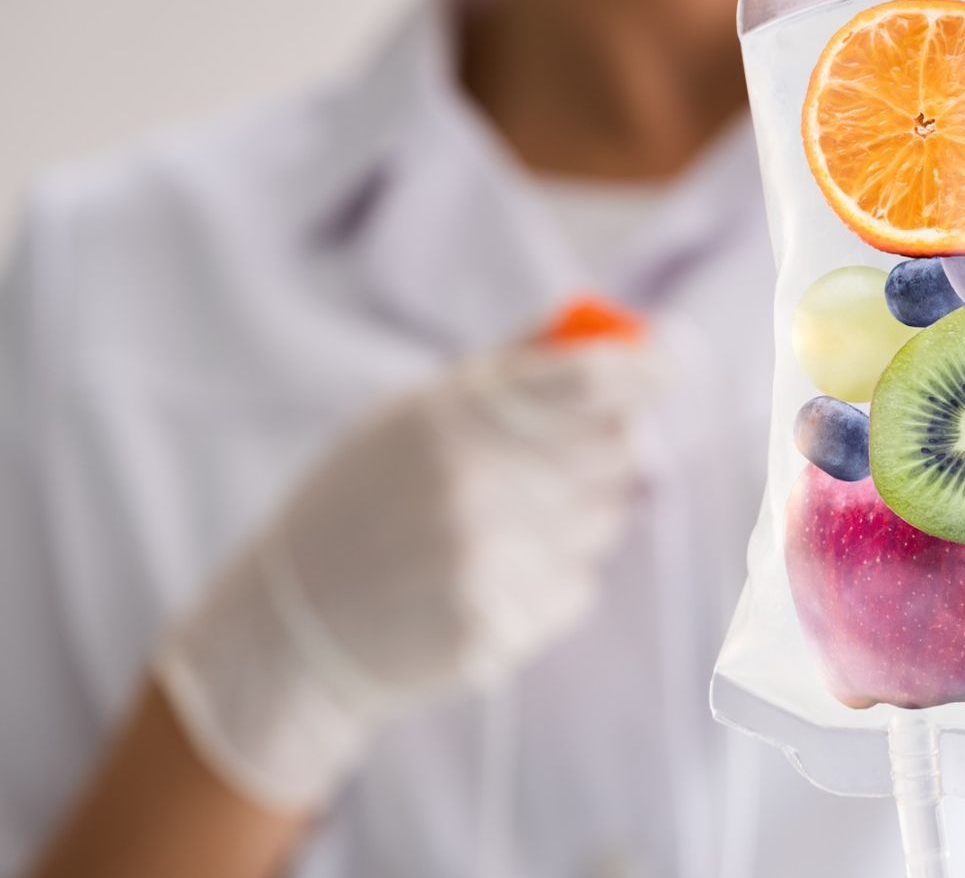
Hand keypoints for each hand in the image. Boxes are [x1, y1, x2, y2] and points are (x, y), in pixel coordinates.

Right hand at [155, 341, 654, 810]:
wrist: (294, 622)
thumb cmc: (362, 499)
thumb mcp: (413, 413)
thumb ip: (513, 372)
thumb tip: (618, 338)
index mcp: (452, 415)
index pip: (589, 381)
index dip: (645, 369)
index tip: (669, 367)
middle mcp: (475, 484)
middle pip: (614, 450)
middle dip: (611, 446)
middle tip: (568, 455)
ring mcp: (487, 560)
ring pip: (604, 522)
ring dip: (582, 515)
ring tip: (509, 521)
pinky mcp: (496, 626)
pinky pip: (579, 585)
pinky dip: (556, 576)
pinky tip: (495, 573)